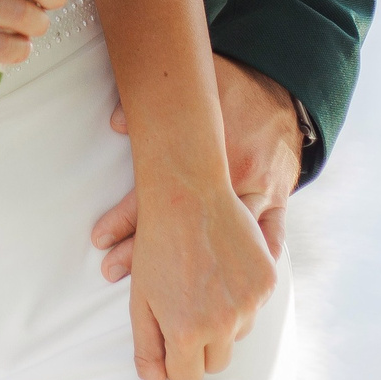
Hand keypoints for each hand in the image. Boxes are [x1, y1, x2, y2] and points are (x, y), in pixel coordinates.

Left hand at [92, 56, 304, 281]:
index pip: (159, 194)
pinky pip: (270, 242)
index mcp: (210, 152)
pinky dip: (252, 264)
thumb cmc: (232, 85)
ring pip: (225, 245)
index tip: (100, 239)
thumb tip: (116, 121)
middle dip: (145, 253)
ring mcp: (261, 193)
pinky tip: (235, 291)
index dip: (126, 218)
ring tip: (169, 293)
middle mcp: (235, 178)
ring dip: (196, 272)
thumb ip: (155, 105)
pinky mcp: (280, 201)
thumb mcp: (194, 86)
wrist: (281, 86)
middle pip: (184, 227)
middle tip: (112, 269)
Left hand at [125, 170, 277, 379]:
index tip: (170, 331)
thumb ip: (147, 353)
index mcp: (186, 332)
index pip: (188, 376)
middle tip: (186, 305)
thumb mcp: (141, 302)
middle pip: (216, 361)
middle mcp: (222, 323)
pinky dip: (242, 295)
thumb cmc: (157, 246)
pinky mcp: (267, 282)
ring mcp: (248, 302)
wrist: (187, 194)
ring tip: (203, 282)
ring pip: (238, 334)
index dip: (176, 357)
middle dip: (200, 343)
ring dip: (224, 320)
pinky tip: (223, 269)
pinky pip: (256, 307)